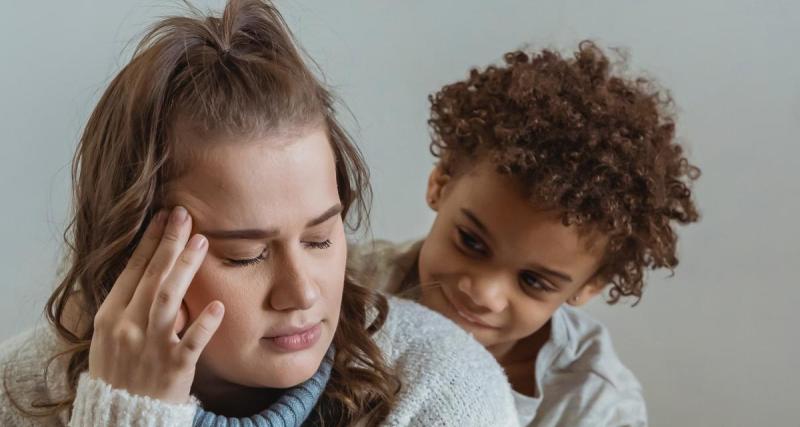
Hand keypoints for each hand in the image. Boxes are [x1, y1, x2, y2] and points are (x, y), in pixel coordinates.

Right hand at [88, 206, 223, 403]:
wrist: (122, 417)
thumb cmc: (121, 373)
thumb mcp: (110, 337)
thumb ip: (128, 306)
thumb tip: (150, 269)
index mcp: (109, 318)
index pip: (132, 271)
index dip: (149, 241)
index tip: (164, 216)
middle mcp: (128, 328)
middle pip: (152, 277)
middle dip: (169, 243)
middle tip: (186, 215)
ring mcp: (151, 347)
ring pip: (169, 300)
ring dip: (186, 268)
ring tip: (203, 242)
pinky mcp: (174, 368)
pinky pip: (191, 342)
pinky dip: (204, 324)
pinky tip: (217, 305)